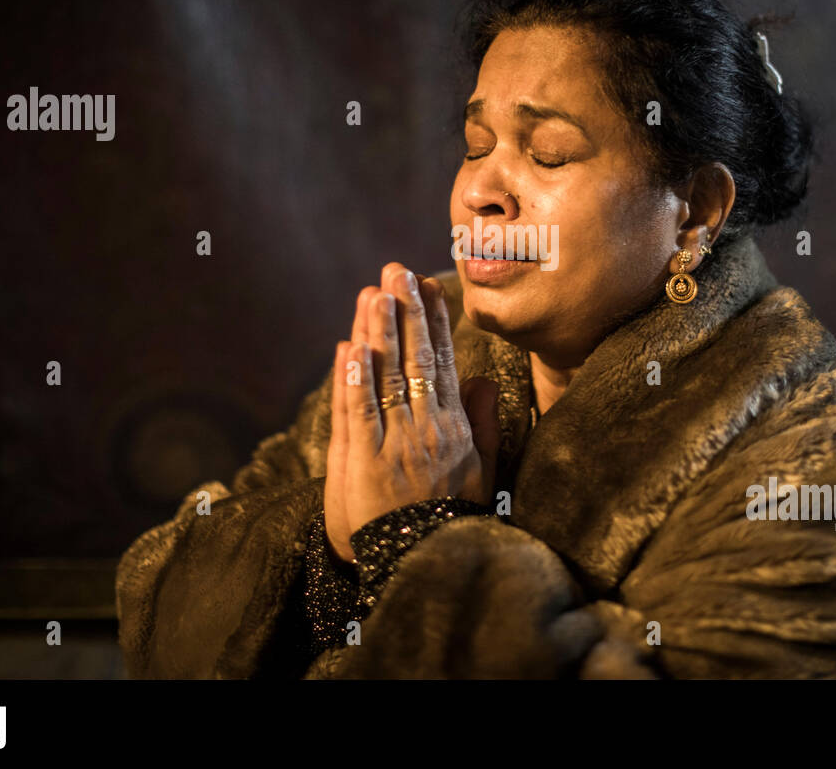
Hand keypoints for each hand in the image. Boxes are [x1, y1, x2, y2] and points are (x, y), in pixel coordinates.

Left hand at [323, 263, 499, 562]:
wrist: (424, 564)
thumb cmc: (451, 518)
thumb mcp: (482, 470)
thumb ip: (485, 422)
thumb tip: (485, 377)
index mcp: (454, 426)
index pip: (444, 362)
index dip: (436, 321)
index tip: (430, 285)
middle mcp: (428, 427)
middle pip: (416, 359)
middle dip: (407, 311)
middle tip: (398, 270)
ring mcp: (397, 443)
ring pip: (388, 377)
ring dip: (380, 331)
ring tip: (374, 292)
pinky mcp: (366, 462)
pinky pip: (360, 412)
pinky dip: (354, 379)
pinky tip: (350, 347)